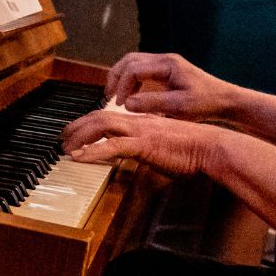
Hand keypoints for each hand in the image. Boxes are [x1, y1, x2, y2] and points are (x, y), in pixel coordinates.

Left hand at [63, 109, 228, 176]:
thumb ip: (152, 149)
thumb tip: (145, 158)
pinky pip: (113, 146)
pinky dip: (93, 152)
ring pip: (102, 125)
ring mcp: (141, 131)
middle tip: (63, 139)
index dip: (90, 122)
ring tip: (66, 149)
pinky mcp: (144, 145)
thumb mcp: (167, 148)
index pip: (110, 116)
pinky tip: (80, 159)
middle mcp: (139, 121)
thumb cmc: (194, 150)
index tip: (77, 132)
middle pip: (100, 116)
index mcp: (144, 121)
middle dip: (78, 127)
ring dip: (80, 136)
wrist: (212, 147)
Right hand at [102, 51, 238, 122]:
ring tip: (116, 97)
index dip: (122, 86)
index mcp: (168, 64)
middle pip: (129, 60)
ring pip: (134, 63)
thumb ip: (153, 104)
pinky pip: (142, 70)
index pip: (134, 68)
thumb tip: (127, 104)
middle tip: (109, 97)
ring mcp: (166, 64)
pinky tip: (132, 97)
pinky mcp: (167, 71)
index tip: (119, 104)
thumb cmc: (206, 103)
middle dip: (116, 77)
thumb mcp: (179, 107)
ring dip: (122, 78)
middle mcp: (165, 60)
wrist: (225, 100)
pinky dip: (132, 80)